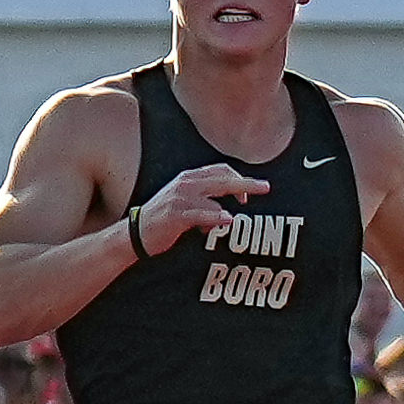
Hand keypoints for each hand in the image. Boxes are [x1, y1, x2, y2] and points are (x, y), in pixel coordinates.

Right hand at [133, 164, 268, 255]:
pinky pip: (203, 214)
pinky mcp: (176, 214)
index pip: (221, 170)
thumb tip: (228, 210)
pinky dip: (217, 217)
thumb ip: (206, 199)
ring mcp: (180, 198)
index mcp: (189, 178)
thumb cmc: (165, 218)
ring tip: (210, 226)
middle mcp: (186, 184)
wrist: (137, 232)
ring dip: (220, 217)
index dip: (239, 179)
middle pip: (223, 180)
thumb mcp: (186, 201)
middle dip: (246, 184)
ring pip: (215, 200)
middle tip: (266, 187)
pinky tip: (227, 219)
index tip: (251, 192)